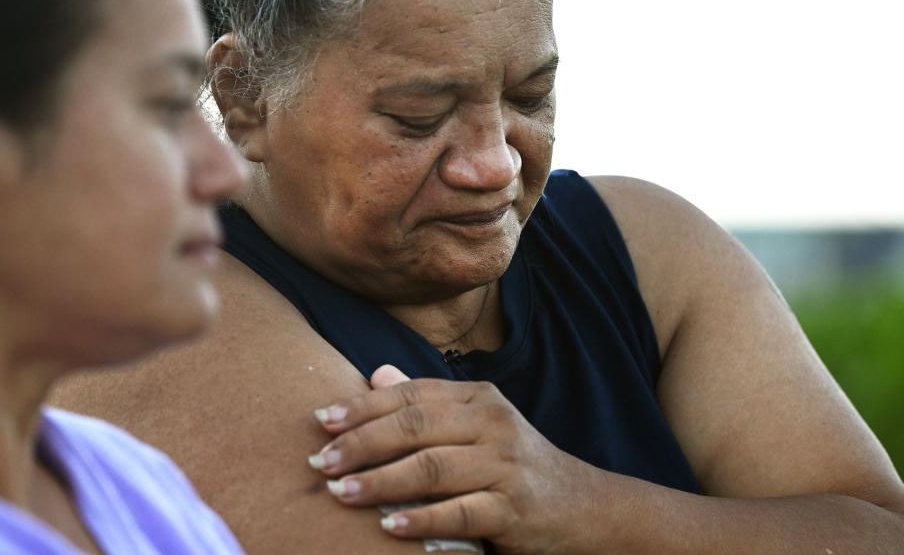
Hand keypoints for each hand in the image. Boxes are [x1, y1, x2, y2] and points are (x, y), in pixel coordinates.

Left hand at [307, 365, 599, 554]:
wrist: (582, 506)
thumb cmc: (512, 464)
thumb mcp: (475, 424)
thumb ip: (428, 402)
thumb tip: (376, 375)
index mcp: (478, 398)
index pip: (412, 394)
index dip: (364, 405)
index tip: (321, 420)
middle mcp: (493, 422)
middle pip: (417, 425)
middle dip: (363, 442)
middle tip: (321, 461)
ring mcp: (506, 464)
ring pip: (433, 468)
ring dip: (381, 481)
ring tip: (340, 492)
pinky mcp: (515, 508)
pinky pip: (460, 513)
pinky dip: (422, 520)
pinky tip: (388, 528)